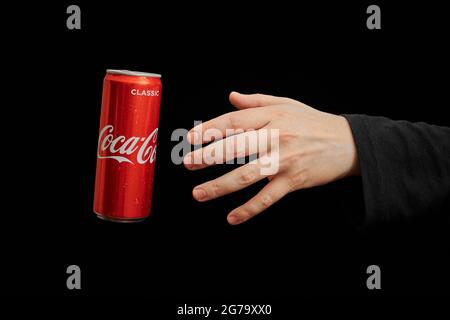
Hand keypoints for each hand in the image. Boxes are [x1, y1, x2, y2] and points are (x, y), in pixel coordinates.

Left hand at [184, 92, 358, 224]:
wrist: (348, 143)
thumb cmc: (313, 122)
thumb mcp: (287, 104)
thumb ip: (256, 102)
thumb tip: (231, 97)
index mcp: (272, 116)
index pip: (234, 121)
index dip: (209, 129)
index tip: (190, 138)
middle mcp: (276, 137)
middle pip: (236, 148)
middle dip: (208, 156)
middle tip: (188, 164)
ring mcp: (284, 160)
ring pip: (247, 175)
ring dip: (220, 186)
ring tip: (199, 193)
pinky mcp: (294, 181)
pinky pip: (267, 198)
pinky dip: (249, 209)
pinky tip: (232, 217)